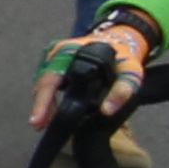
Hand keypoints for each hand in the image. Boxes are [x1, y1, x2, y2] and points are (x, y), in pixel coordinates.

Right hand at [28, 14, 156, 126]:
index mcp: (71, 52)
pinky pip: (47, 81)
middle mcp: (58, 53)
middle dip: (40, 106)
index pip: (51, 78)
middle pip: (43, 82)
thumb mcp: (130, 72)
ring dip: (43, 102)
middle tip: (39, 126)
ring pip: (43, 83)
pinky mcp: (55, 63)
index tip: (38, 120)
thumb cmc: (123, 58)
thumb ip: (122, 90)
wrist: (119, 41)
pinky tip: (51, 111)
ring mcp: (54, 57)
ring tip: (45, 122)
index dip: (43, 101)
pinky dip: (47, 96)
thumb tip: (106, 111)